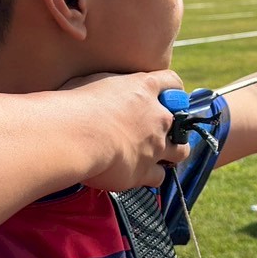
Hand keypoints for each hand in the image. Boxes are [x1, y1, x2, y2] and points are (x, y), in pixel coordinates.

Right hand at [58, 71, 191, 188]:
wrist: (77, 136)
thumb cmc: (76, 105)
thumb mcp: (90, 81)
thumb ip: (105, 87)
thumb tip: (96, 91)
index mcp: (144, 87)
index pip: (171, 81)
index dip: (172, 88)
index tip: (167, 94)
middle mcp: (157, 116)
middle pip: (180, 120)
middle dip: (173, 125)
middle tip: (157, 129)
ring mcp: (155, 145)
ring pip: (180, 151)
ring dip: (172, 153)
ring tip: (159, 155)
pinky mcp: (145, 171)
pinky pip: (159, 176)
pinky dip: (151, 176)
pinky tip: (140, 175)